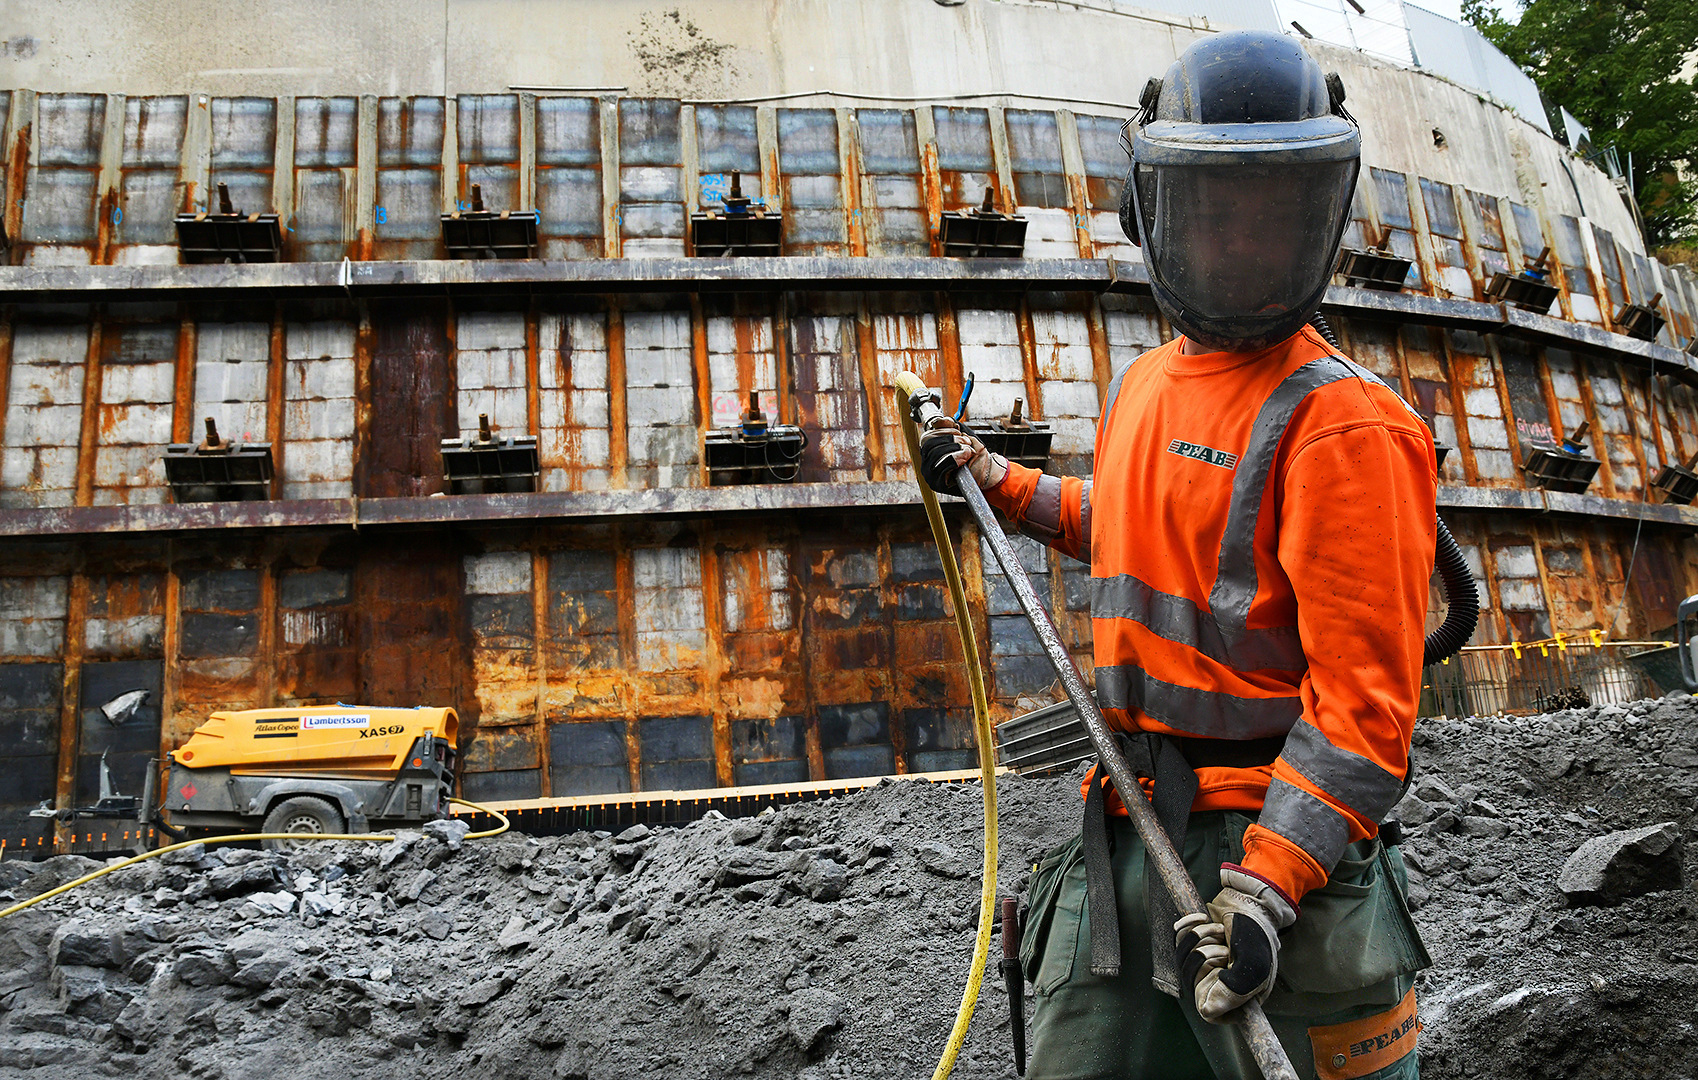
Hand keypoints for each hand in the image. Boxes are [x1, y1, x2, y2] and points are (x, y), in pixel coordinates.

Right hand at [919, 417, 1007, 494]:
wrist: (988, 473)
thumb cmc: (976, 457)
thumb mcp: (964, 436)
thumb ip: (952, 427)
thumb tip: (939, 420)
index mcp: (931, 452)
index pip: (927, 437)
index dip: (942, 430)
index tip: (957, 430)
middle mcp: (927, 464)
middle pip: (929, 444)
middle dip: (950, 438)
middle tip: (965, 441)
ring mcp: (931, 475)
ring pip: (935, 454)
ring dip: (955, 447)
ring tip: (967, 450)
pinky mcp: (938, 484)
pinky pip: (941, 466)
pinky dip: (955, 458)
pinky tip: (965, 457)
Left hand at [1174, 865, 1297, 1023]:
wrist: (1252, 902)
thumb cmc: (1255, 936)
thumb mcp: (1251, 966)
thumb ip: (1232, 991)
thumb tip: (1205, 1011)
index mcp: (1234, 994)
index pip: (1208, 1010)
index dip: (1208, 991)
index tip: (1220, 973)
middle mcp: (1217, 980)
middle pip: (1190, 978)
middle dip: (1206, 956)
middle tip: (1225, 948)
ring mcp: (1204, 961)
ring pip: (1182, 956)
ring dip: (1200, 938)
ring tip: (1219, 931)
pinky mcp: (1194, 941)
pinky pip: (1178, 936)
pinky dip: (1190, 924)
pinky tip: (1205, 919)